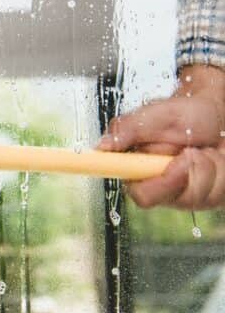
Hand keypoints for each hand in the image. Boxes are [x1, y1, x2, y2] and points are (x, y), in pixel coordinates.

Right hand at [98, 65, 224, 209]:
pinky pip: (218, 193)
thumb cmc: (186, 113)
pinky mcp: (210, 195)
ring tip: (201, 148)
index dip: (158, 184)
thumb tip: (101, 146)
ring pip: (199, 195)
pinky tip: (214, 157)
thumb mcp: (157, 113)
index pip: (139, 193)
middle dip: (184, 174)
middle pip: (173, 199)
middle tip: (190, 152)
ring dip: (205, 166)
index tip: (175, 165)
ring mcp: (187, 193)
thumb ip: (126, 128)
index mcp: (139, 169)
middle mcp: (161, 184)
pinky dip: (220, 171)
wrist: (218, 114)